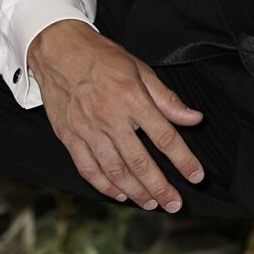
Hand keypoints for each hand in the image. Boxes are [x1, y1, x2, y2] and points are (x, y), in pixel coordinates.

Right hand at [27, 20, 205, 210]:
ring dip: (136, 192)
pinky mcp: (69, 137)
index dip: (183, 160)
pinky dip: (105, 186)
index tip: (196, 176)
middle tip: (175, 203)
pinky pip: (89, 169)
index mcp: (132, 98)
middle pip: (140, 162)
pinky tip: (119, 194)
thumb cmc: (101, 57)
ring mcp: (87, 130)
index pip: (164, 137)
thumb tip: (193, 118)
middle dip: (161, 187)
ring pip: (115, 171)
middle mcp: (110, 118)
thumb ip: (166, 98)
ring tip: (151, 203)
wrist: (58, 50)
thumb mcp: (139, 69)